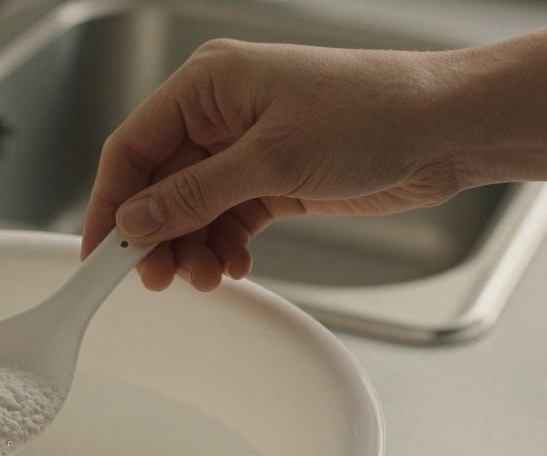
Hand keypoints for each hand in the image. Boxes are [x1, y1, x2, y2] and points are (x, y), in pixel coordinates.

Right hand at [84, 41, 463, 290]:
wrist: (448, 129)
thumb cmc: (374, 113)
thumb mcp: (272, 159)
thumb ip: (195, 195)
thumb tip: (135, 221)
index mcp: (208, 84)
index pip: (132, 147)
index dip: (111, 203)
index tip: (97, 254)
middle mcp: (219, 113)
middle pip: (158, 184)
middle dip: (156, 236)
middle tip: (156, 279)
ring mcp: (244, 146)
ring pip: (190, 208)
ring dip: (191, 248)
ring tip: (207, 278)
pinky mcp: (271, 176)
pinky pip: (225, 218)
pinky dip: (223, 246)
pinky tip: (234, 266)